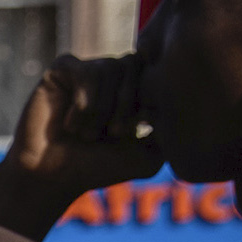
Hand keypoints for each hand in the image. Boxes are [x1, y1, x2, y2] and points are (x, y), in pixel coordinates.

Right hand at [0, 55, 162, 219]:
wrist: (52, 178)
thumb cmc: (97, 169)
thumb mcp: (149, 156)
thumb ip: (172, 132)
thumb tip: (189, 107)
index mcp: (131, 90)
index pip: (152, 72)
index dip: (147, 100)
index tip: (134, 131)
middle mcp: (110, 77)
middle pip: (134, 63)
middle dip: (127, 102)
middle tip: (113, 133)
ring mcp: (86, 70)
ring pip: (109, 67)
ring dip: (101, 109)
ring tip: (86, 134)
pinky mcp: (62, 70)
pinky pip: (85, 71)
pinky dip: (83, 103)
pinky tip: (69, 123)